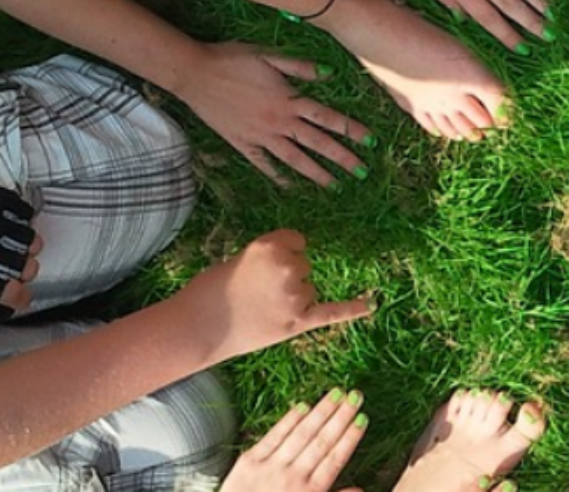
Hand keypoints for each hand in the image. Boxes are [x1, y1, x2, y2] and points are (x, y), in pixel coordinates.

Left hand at [0, 177, 44, 330]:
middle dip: (20, 270)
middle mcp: (5, 256)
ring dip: (23, 247)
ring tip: (9, 245)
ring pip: (33, 243)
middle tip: (7, 267)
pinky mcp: (6, 207)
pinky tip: (9, 223)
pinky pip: (25, 215)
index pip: (20, 296)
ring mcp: (9, 230)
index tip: (16, 295)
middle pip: (31, 270)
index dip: (17, 297)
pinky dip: (21, 220)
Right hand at [170, 230, 372, 363]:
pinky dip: (354, 309)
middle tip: (255, 292)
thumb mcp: (241, 259)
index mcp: (271, 244)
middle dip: (286, 278)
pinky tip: (371, 304)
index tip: (264, 266)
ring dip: (292, 298)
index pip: (297, 241)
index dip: (282, 254)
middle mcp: (288, 266)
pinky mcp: (298, 322)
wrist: (197, 327)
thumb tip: (299, 264)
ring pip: (309, 290)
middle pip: (304, 266)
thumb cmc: (211, 290)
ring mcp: (295, 295)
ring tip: (260, 308)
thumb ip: (272, 259)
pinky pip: (333, 312)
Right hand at [172, 42, 370, 187]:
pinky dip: (277, 176)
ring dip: (316, 173)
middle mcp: (279, 122)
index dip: (351, 130)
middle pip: (317, 144)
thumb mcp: (270, 57)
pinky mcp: (242, 143)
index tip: (371, 142)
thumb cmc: (233, 59)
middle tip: (361, 173)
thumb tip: (330, 74)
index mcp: (289, 100)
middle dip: (341, 159)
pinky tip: (290, 185)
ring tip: (334, 186)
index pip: (328, 118)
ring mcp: (260, 136)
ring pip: (294, 159)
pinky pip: (263, 164)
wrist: (195, 73)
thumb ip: (301, 68)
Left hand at [220, 393, 367, 491]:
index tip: (362, 418)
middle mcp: (293, 478)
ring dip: (321, 412)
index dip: (350, 437)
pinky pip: (274, 436)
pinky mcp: (250, 461)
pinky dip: (289, 419)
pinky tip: (303, 405)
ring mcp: (271, 467)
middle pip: (322, 442)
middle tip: (355, 396)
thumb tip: (360, 489)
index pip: (335, 459)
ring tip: (336, 394)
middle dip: (341, 417)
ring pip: (302, 434)